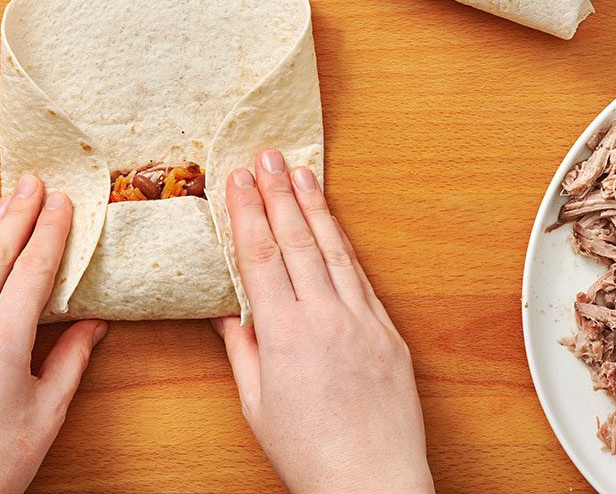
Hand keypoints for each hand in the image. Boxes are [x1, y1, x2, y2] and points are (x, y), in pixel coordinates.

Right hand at [212, 150, 432, 493]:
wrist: (373, 483)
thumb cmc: (309, 453)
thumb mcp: (257, 404)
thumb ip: (242, 348)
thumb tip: (227, 310)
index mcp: (285, 334)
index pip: (260, 256)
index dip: (247, 212)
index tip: (237, 179)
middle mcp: (325, 317)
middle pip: (296, 240)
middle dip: (278, 193)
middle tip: (265, 155)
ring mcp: (362, 320)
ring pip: (333, 249)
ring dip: (314, 206)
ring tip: (300, 171)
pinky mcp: (388, 331)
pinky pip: (362, 276)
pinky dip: (344, 243)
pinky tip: (333, 223)